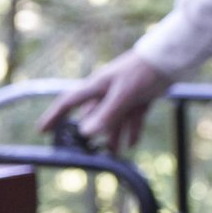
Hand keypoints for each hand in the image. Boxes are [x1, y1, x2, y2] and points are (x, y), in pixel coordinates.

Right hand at [38, 50, 169, 150]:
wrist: (169, 59)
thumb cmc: (142, 72)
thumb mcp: (124, 95)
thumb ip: (107, 114)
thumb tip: (86, 133)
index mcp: (96, 87)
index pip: (68, 102)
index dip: (54, 116)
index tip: (42, 130)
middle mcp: (106, 91)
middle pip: (93, 116)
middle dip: (91, 134)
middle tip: (90, 153)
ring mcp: (123, 95)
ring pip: (114, 119)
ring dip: (114, 136)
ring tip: (116, 153)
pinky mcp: (139, 97)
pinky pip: (131, 117)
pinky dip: (131, 130)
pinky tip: (132, 144)